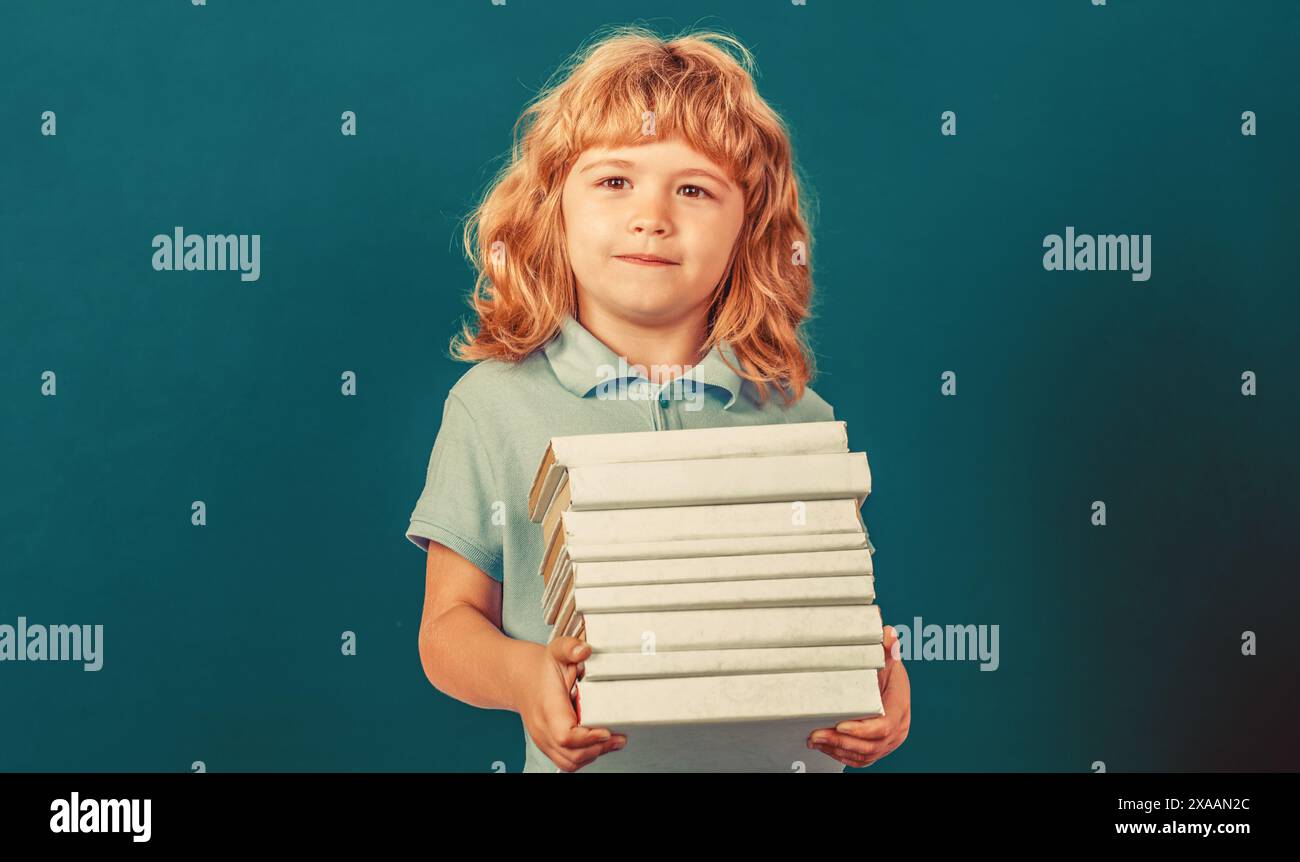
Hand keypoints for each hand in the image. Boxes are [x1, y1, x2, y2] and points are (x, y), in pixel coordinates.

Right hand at [515, 636, 626, 771]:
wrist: (520, 679)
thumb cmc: (540, 668)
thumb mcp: (556, 651)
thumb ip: (570, 648)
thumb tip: (584, 650)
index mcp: (547, 707)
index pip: (566, 735)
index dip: (588, 738)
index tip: (607, 731)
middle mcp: (543, 728)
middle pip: (570, 754)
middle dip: (598, 749)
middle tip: (618, 738)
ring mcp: (543, 739)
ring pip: (568, 762)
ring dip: (593, 755)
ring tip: (612, 743)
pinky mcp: (547, 744)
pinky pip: (565, 761)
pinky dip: (583, 756)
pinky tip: (598, 745)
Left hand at [807, 624, 910, 767]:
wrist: (893, 685)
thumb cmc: (889, 672)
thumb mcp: (889, 660)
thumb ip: (888, 650)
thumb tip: (888, 634)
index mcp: (900, 710)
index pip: (883, 727)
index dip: (861, 730)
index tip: (840, 726)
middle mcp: (897, 731)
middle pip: (871, 746)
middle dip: (841, 743)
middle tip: (816, 735)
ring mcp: (888, 743)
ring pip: (864, 756)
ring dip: (838, 751)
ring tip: (815, 741)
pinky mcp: (878, 748)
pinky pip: (862, 759)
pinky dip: (843, 756)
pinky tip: (825, 748)